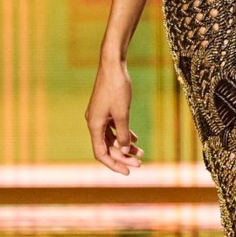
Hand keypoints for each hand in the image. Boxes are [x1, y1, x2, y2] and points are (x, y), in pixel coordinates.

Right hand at [85, 59, 143, 174]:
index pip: (101, 153)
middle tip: (140, 163)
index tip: (128, 172)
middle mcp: (94, 122)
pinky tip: (135, 139)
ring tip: (141, 152)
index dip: (114, 164)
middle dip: (123, 157)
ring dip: (125, 146)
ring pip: (112, 137)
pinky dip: (124, 134)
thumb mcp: (122, 113)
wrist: (113, 64)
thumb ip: (123, 133)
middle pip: (108, 147)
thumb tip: (123, 150)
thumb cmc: (117, 88)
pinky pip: (113, 127)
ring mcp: (99, 115)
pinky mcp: (106, 109)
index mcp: (94, 125)